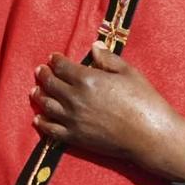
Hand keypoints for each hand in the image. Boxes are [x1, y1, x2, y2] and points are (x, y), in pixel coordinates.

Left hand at [30, 48, 184, 183]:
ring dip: (39, 96)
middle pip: (51, 84)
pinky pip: (51, 129)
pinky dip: (42, 122)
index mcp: (87, 79)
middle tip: (40, 71)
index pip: (62, 66)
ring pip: (47, 105)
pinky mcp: (75, 137)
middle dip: (43, 75)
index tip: (53, 57)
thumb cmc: (144, 101)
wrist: (148, 135)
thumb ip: (108, 59)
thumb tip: (94, 47)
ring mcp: (73, 119)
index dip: (55, 60)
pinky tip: (38, 119)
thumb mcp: (129, 73)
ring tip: (35, 91)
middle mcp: (75, 98)